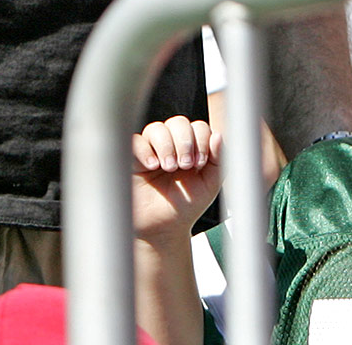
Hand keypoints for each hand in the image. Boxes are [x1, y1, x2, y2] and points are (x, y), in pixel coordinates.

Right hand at [132, 116, 222, 243]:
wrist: (164, 228)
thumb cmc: (187, 205)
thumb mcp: (209, 184)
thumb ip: (218, 160)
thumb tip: (218, 135)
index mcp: (192, 147)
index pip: (198, 127)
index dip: (201, 140)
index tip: (201, 163)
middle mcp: (172, 144)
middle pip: (178, 122)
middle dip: (185, 141)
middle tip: (185, 165)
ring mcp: (152, 149)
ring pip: (156, 129)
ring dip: (166, 145)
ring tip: (168, 167)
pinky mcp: (133, 158)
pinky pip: (135, 141)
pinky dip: (144, 150)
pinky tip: (152, 166)